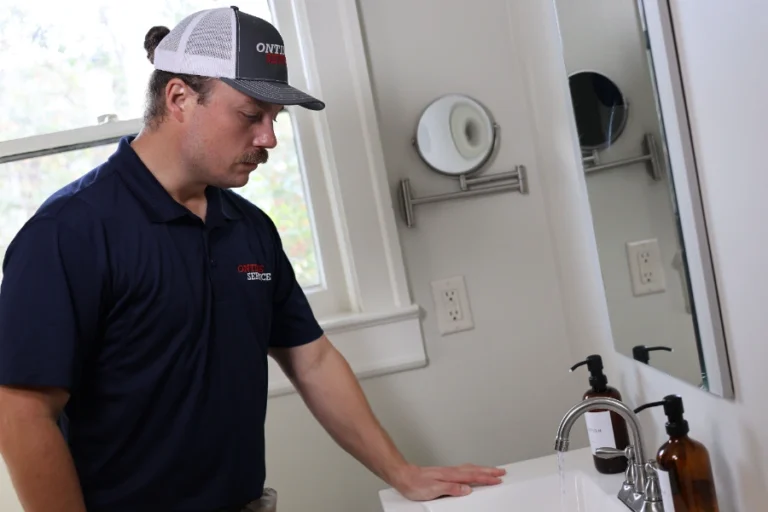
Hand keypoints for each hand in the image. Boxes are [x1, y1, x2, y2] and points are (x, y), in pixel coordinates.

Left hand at [391, 463, 505, 500]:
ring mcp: (448, 471)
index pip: (473, 477)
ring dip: (482, 469)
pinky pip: (463, 469)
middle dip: (489, 471)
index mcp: (451, 475)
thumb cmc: (416, 484)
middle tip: (501, 472)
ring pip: (469, 468)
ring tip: (491, 470)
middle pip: (474, 470)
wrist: (403, 476)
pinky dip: (472, 469)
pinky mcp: (444, 473)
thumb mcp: (433, 490)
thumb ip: (451, 489)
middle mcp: (451, 471)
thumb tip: (466, 489)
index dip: (486, 478)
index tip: (498, 480)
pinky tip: (471, 472)